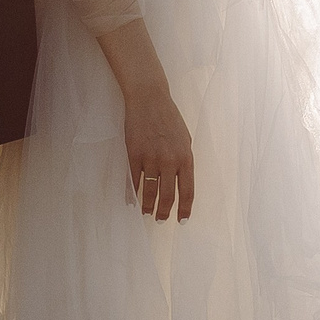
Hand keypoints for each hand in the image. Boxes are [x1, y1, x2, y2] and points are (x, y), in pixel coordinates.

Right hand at [123, 87, 195, 222]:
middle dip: (164, 212)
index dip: (185, 209)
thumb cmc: (169, 118)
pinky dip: (132, 194)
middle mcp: (169, 161)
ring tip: (147, 213)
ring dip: (148, 206)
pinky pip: (133, 180)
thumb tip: (181, 180)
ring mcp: (151, 159)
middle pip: (168, 196)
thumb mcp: (185, 139)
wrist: (149, 99)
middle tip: (161, 220)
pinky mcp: (134, 155)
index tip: (182, 220)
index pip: (188, 191)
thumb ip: (184, 160)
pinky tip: (132, 202)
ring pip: (149, 191)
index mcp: (185, 158)